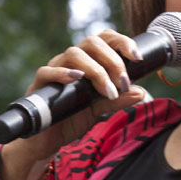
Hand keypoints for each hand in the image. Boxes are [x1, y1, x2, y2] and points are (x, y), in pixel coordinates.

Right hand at [3, 29, 147, 163]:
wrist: (48, 140)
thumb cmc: (73, 119)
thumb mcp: (100, 110)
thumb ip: (118, 100)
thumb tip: (141, 92)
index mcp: (88, 61)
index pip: (105, 39)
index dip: (122, 42)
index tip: (138, 58)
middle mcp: (71, 60)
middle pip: (92, 42)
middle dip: (113, 60)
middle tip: (122, 83)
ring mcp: (54, 69)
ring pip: (73, 53)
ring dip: (95, 70)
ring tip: (107, 91)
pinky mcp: (39, 85)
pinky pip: (47, 71)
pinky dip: (62, 72)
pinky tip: (77, 78)